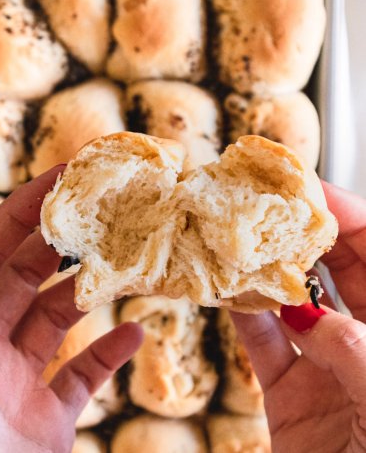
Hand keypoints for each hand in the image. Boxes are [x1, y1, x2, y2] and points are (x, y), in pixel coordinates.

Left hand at [0, 166, 142, 452]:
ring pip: (57, 314)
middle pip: (25, 273)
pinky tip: (133, 331)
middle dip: (59, 235)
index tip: (59, 177)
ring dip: (88, 287)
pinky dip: (109, 350)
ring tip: (122, 260)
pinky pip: (82, 372)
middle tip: (99, 204)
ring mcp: (15, 382)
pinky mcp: (44, 418)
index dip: (19, 212)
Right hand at [231, 182, 365, 452]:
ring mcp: (330, 363)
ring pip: (294, 301)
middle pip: (337, 267)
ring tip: (234, 241)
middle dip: (299, 232)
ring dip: (263, 271)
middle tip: (259, 204)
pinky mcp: (292, 392)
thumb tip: (313, 316)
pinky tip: (225, 293)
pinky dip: (243, 315)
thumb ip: (360, 353)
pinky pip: (263, 342)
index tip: (305, 186)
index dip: (348, 213)